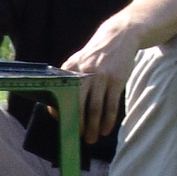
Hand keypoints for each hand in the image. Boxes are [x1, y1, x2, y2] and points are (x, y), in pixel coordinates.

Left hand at [61, 22, 141, 142]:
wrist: (119, 37)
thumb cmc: (95, 56)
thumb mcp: (78, 62)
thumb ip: (69, 81)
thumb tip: (57, 109)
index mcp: (70, 69)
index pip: (61, 95)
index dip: (60, 113)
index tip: (63, 127)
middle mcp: (83, 73)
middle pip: (78, 105)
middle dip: (78, 126)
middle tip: (79, 139)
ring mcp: (101, 76)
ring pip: (95, 108)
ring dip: (93, 127)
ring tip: (92, 138)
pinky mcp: (116, 79)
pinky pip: (111, 105)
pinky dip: (108, 120)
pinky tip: (106, 129)